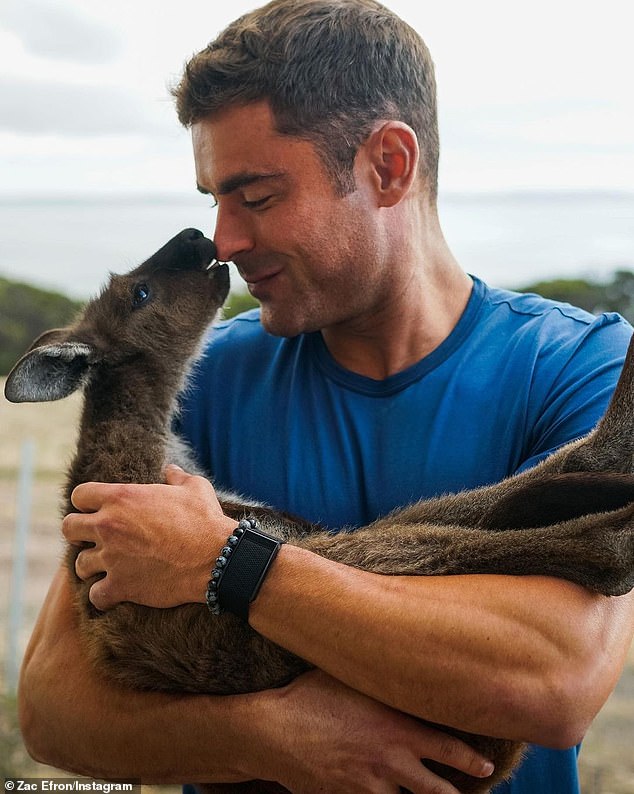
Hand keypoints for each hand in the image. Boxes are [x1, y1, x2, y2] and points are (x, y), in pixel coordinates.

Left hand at [62, 465, 236, 610]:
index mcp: (121, 497)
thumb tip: (170, 469)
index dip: (87, 503)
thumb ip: (176, 476)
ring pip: (79, 565)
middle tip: (97, 539)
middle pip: (69, 528)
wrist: (216, 557)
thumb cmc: (205, 519)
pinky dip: (104, 595)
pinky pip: (96, 595)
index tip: (98, 510)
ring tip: (107, 567)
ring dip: (92, 566)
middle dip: (80, 533)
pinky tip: (115, 592)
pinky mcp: (120, 586)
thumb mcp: (194, 488)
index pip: (79, 496)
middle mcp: (108, 526)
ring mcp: (111, 558)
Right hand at [250, 670, 493, 793]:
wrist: (273, 731)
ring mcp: (369, 788)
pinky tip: (382, 793)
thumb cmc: (310, 696)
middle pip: (438, 792)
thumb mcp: (351, 679)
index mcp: (396, 729)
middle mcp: (390, 763)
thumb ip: (380, 680)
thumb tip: (399, 664)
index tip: (486, 764)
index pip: (449, 749)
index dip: (472, 760)